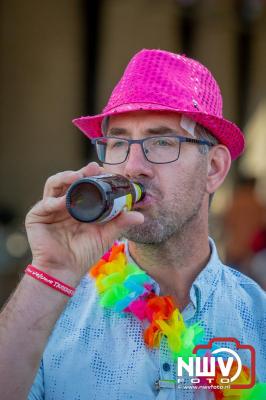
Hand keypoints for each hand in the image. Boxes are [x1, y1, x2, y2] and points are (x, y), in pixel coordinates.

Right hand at [25, 162, 143, 283]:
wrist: (66, 271)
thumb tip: (140, 216)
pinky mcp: (37, 217)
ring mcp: (49, 209)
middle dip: (80, 172)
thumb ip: (120, 223)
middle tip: (92, 169)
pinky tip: (65, 202)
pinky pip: (45, 204)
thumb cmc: (84, 253)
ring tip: (77, 176)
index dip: (91, 175)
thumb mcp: (105, 235)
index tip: (103, 170)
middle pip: (69, 181)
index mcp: (78, 205)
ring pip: (54, 185)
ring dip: (65, 178)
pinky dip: (55, 201)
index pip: (83, 184)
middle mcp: (63, 203)